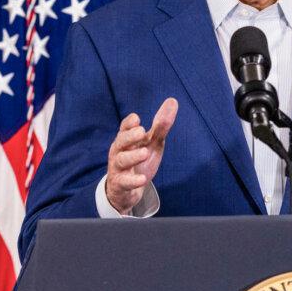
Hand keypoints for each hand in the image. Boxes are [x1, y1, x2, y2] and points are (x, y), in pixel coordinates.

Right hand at [105, 98, 177, 214]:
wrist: (127, 190)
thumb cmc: (139, 160)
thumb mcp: (152, 142)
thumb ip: (161, 125)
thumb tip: (173, 100)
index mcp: (126, 140)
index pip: (124, 128)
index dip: (128, 124)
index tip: (136, 119)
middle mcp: (119, 152)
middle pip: (120, 141)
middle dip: (130, 136)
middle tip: (142, 131)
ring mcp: (118, 168)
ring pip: (121, 160)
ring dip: (132, 156)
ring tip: (145, 153)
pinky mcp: (121, 184)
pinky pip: (125, 182)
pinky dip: (133, 181)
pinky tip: (142, 179)